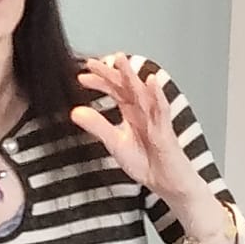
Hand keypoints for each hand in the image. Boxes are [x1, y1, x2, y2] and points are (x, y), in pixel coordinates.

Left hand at [71, 56, 195, 201]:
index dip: (99, 82)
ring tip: (120, 60)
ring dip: (132, 76)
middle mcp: (143, 110)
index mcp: (131, 112)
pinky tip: (151, 82)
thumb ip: (98, 127)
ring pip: (143, 93)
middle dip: (111, 73)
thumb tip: (75, 112)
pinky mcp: (166, 131)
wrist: (169, 183)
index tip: (82, 77)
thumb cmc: (148, 162)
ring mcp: (156, 119)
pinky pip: (162, 110)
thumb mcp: (116, 144)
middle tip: (93, 62)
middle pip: (126, 86)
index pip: (115, 90)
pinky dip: (157, 95)